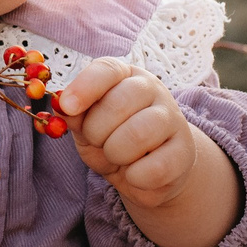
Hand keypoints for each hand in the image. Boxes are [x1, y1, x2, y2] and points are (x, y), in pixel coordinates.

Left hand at [55, 61, 240, 246]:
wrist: (148, 173)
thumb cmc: (113, 140)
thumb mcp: (87, 127)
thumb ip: (75, 115)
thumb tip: (61, 105)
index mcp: (125, 76)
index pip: (107, 69)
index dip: (85, 87)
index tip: (67, 106)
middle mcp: (152, 89)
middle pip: (118, 104)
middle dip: (96, 132)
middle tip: (99, 143)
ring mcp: (173, 118)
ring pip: (138, 134)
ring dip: (116, 154)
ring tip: (118, 157)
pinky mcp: (185, 151)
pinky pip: (155, 168)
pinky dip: (136, 177)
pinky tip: (137, 173)